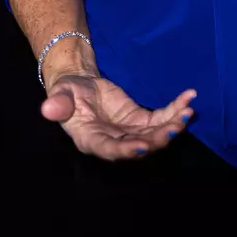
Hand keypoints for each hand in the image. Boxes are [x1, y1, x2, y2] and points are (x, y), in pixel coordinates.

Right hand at [42, 73, 196, 160]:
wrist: (79, 85)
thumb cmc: (67, 93)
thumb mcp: (61, 95)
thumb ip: (58, 104)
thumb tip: (47, 109)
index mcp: (92, 139)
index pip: (111, 149)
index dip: (127, 150)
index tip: (144, 146)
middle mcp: (115, 141)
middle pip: (140, 145)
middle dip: (159, 138)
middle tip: (175, 127)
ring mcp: (131, 132)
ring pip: (156, 133)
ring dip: (173, 124)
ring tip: (188, 112)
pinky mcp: (141, 119)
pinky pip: (162, 117)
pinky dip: (175, 109)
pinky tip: (189, 98)